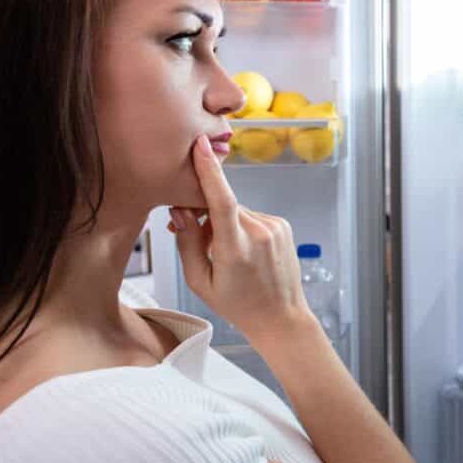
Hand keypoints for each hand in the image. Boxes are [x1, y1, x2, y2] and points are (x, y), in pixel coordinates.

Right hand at [166, 135, 310, 341]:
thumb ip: (186, 243)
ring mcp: (275, 227)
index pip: (221, 200)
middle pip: (223, 205)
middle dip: (205, 214)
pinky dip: (242, 226)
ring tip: (227, 255)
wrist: (280, 316)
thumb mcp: (200, 282)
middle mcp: (259, 233)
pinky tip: (245, 252)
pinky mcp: (282, 225)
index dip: (209, 171)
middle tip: (196, 239)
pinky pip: (252, 216)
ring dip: (225, 223)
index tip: (201, 146)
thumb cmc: (237, 304)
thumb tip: (180, 211)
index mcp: (236, 249)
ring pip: (237, 211)